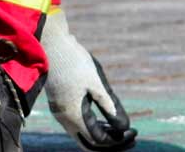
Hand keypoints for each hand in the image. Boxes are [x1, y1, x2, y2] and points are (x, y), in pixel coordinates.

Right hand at [41, 8, 136, 150]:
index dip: (117, 140)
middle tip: (130, 138)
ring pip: (82, 135)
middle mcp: (64, 118)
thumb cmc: (74, 61)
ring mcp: (60, 112)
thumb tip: (124, 127)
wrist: (51, 43)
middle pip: (89, 143)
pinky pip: (77, 125)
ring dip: (102, 135)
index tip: (133, 131)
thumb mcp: (95, 83)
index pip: (99, 140)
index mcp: (74, 115)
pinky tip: (105, 120)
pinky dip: (92, 126)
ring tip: (120, 130)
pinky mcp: (59, 104)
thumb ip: (109, 105)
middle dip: (111, 143)